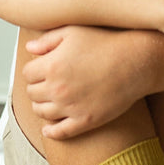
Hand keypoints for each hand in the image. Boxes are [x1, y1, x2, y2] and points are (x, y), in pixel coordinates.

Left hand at [23, 26, 143, 139]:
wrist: (136, 62)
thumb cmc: (107, 42)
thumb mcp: (74, 32)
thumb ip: (47, 40)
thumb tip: (29, 49)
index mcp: (51, 66)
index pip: (27, 73)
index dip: (34, 69)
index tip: (43, 68)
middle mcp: (57, 89)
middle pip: (32, 93)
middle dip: (37, 87)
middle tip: (47, 83)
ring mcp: (70, 107)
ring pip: (42, 112)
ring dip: (42, 106)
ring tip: (50, 100)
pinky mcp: (86, 121)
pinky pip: (61, 132)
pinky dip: (51, 131)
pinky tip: (49, 129)